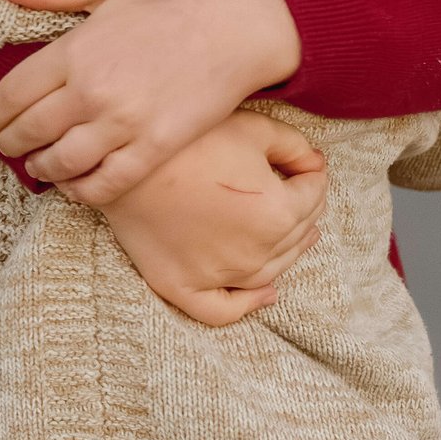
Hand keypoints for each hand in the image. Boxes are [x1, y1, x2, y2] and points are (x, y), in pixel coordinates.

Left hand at [0, 0, 303, 201]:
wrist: (237, 28)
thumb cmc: (172, 2)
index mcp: (76, 50)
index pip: (11, 94)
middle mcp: (93, 90)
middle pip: (29, 132)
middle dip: (11, 145)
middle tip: (10, 148)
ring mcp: (124, 123)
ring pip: (62, 163)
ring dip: (42, 170)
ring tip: (40, 167)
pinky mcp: (155, 148)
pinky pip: (106, 184)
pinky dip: (82, 191)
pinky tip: (76, 186)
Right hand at [101, 117, 328, 324]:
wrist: (125, 157)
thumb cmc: (189, 138)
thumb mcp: (253, 128)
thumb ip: (295, 147)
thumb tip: (315, 165)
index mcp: (278, 212)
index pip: (315, 194)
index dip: (315, 174)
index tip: (307, 163)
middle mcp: (255, 252)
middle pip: (297, 233)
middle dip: (306, 209)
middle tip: (301, 191)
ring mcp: (219, 276)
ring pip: (271, 271)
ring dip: (289, 252)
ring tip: (296, 235)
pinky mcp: (182, 286)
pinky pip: (223, 310)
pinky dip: (248, 304)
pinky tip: (266, 293)